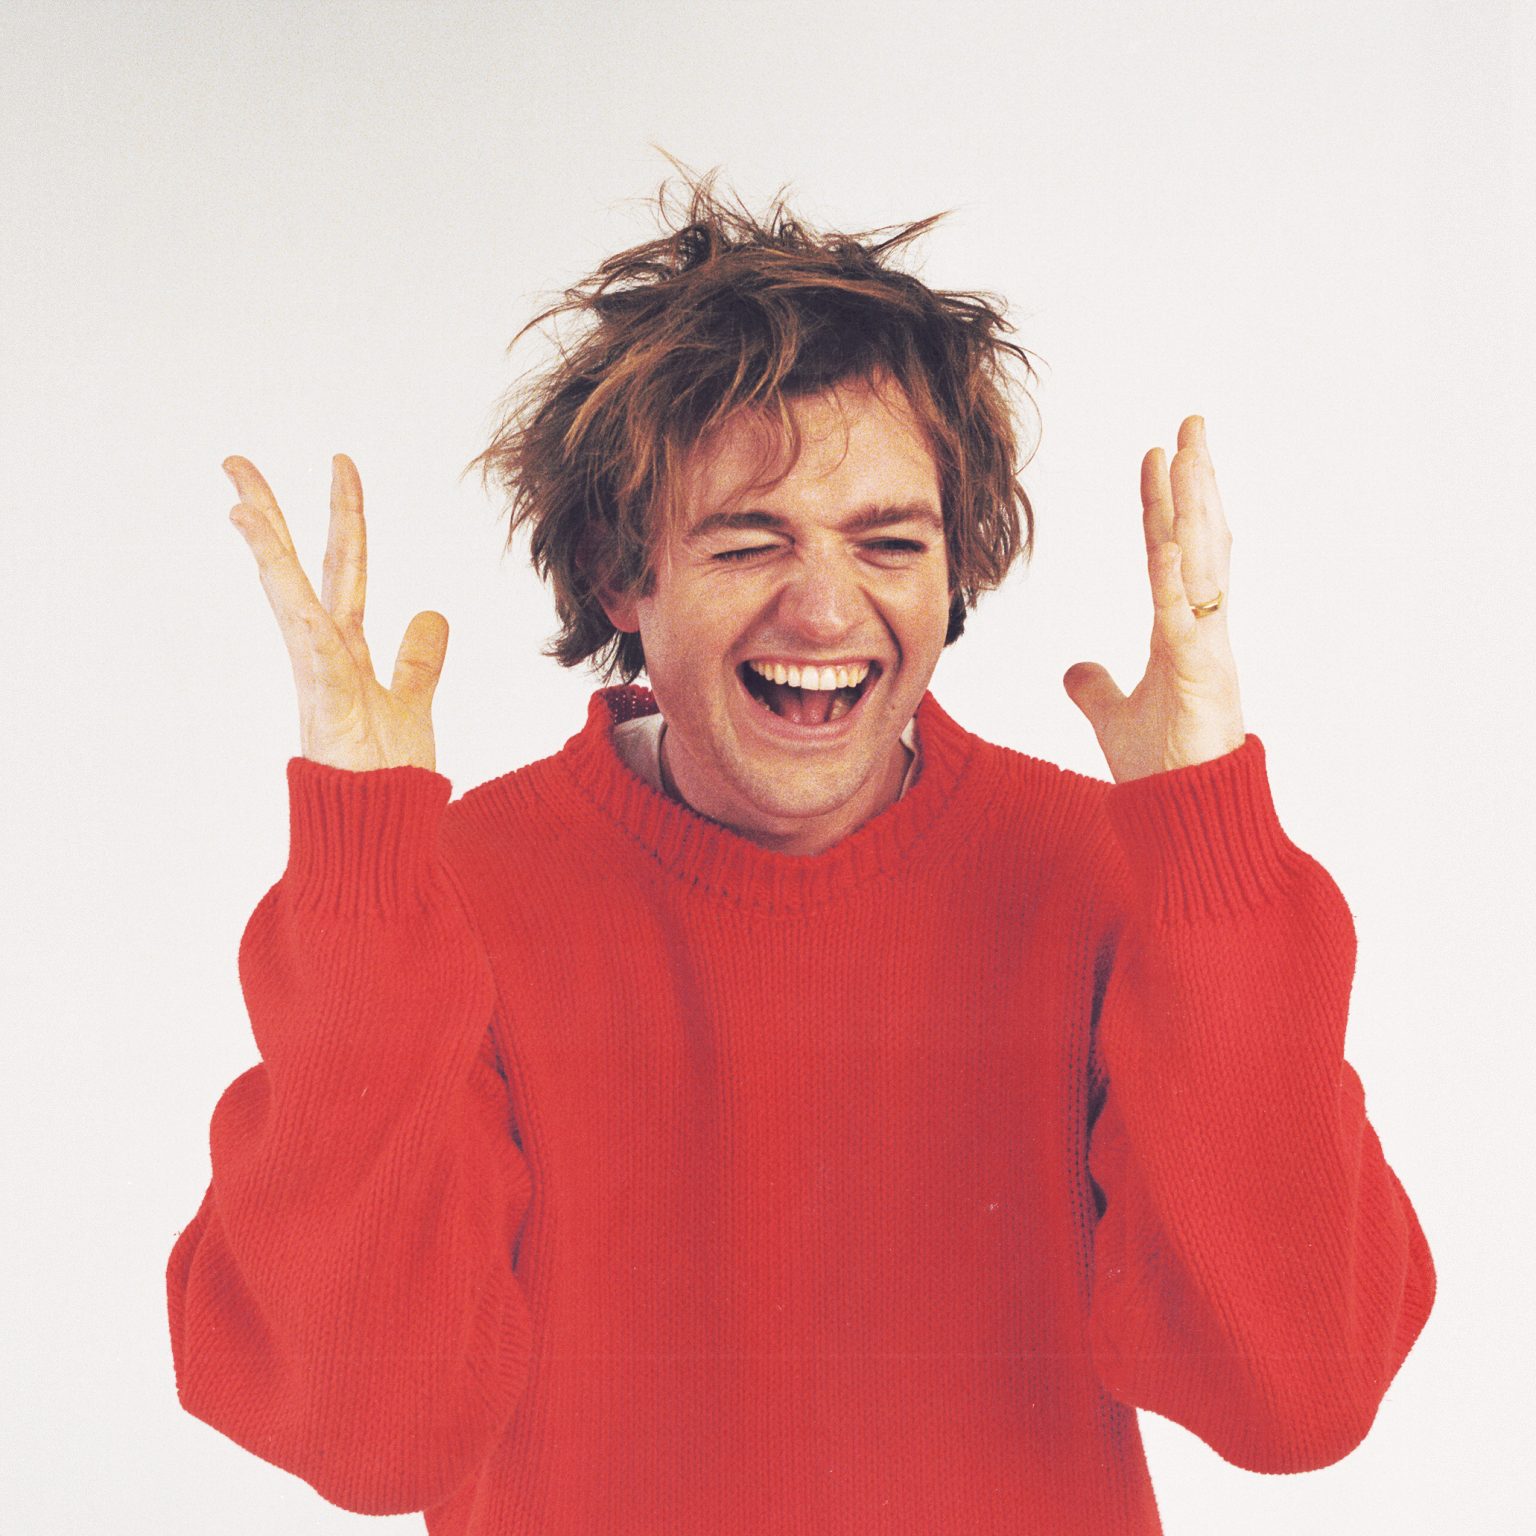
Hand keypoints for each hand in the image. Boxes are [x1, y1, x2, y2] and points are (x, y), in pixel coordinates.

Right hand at [225, 453, 447, 771]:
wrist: (377, 835)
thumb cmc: (386, 778)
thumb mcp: (412, 703)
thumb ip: (418, 660)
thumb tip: (431, 613)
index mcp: (345, 651)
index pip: (341, 569)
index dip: (343, 516)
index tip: (340, 464)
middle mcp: (324, 657)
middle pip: (298, 572)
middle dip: (273, 515)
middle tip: (235, 459)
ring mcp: (319, 680)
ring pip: (290, 603)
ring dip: (266, 556)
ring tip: (240, 503)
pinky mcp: (326, 708)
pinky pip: (313, 654)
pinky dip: (301, 617)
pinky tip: (283, 580)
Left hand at [1062, 416, 1245, 783]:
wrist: (1184, 818)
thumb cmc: (1161, 771)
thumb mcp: (1113, 717)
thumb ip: (1095, 688)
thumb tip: (1073, 669)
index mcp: (1184, 632)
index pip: (1172, 553)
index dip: (1164, 506)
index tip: (1157, 458)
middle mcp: (1202, 630)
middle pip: (1200, 541)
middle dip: (1196, 482)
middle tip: (1190, 425)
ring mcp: (1207, 648)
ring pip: (1202, 562)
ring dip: (1194, 505)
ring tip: (1188, 450)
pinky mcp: (1203, 675)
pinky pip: (1186, 613)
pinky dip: (1173, 575)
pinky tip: (1164, 534)